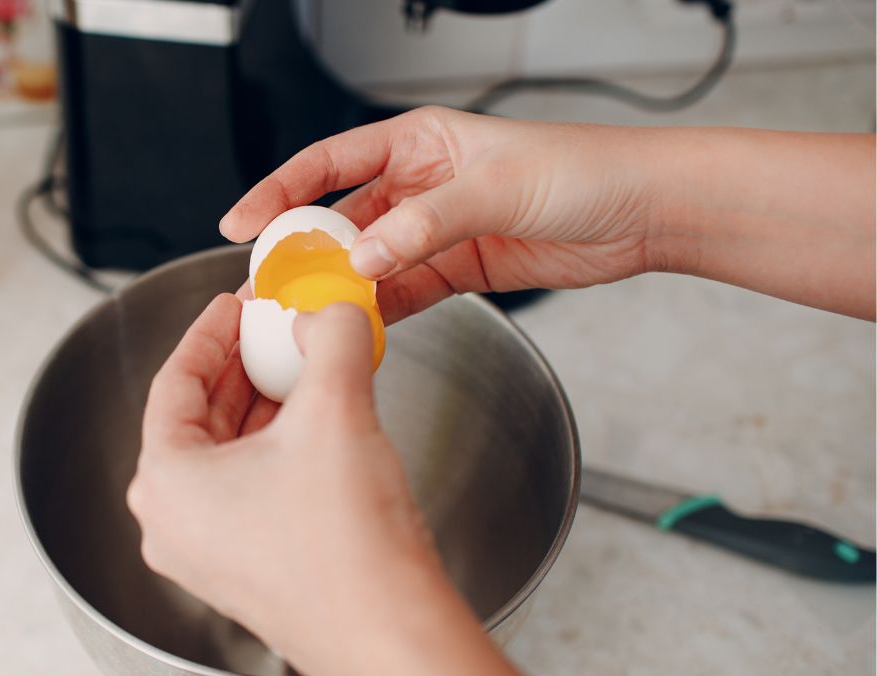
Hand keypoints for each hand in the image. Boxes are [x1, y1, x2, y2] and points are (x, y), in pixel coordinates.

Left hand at [126, 293, 440, 670]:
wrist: (389, 635)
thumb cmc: (346, 547)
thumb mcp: (336, 411)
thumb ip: (331, 339)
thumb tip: (330, 312)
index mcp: (164, 482)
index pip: (174, 381)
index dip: (209, 332)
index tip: (235, 305)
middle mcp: (171, 523)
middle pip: (197, 418)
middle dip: (240, 367)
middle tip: (272, 330)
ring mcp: (204, 554)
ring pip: (223, 454)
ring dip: (260, 406)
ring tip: (302, 368)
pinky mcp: (242, 571)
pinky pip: (244, 489)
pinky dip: (272, 448)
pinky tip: (314, 424)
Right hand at [220, 107, 661, 323]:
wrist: (641, 212)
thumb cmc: (583, 170)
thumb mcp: (495, 188)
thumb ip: (424, 224)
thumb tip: (363, 259)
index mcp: (418, 140)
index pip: (326, 163)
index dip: (278, 192)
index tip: (241, 225)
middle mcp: (418, 184)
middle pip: (339, 220)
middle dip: (301, 254)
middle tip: (267, 289)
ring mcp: (434, 230)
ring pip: (367, 263)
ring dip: (337, 291)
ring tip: (302, 319)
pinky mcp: (456, 269)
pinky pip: (403, 293)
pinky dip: (379, 312)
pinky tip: (357, 329)